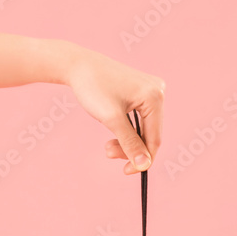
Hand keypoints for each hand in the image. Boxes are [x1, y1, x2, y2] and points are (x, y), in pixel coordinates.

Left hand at [63, 44, 164, 174]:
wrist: (78, 64)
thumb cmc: (93, 87)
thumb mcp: (111, 119)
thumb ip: (130, 144)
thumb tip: (144, 165)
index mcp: (155, 97)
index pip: (154, 138)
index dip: (142, 159)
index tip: (126, 171)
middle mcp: (158, 92)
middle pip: (150, 134)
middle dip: (131, 147)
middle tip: (108, 152)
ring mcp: (151, 91)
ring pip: (144, 128)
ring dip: (127, 140)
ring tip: (107, 144)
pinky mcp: (143, 91)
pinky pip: (140, 118)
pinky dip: (127, 129)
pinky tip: (113, 127)